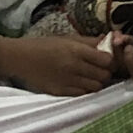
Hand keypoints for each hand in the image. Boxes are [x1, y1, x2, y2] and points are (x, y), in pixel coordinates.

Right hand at [0, 33, 116, 96]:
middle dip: (106, 72)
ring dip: (97, 82)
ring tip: (91, 76)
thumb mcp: (67, 38)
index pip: (107, 60)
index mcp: (76, 51)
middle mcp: (74, 67)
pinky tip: (80, 83)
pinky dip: (85, 89)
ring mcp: (67, 81)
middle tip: (100, 69)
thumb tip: (108, 40)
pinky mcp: (60, 92)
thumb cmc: (45, 45)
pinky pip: (82, 94)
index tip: (106, 59)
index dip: (110, 60)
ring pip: (96, 87)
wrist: (21, 58)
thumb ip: (89, 41)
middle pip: (104, 75)